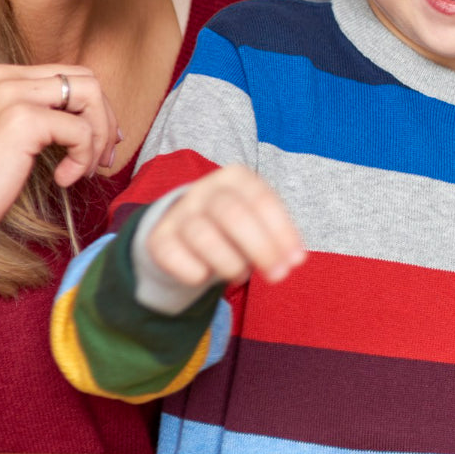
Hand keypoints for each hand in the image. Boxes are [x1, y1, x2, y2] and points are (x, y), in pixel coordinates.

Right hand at [0, 63, 118, 236]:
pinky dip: (83, 158)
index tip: (102, 142)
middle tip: (103, 159)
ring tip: (85, 170)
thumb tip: (100, 114)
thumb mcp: (12, 136)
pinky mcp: (21, 121)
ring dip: (99, 137)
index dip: (95, 108)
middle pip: (86, 79)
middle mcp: (1, 77)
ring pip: (91, 95)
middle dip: (106, 120)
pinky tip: (63, 180)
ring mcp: (9, 94)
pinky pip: (81, 131)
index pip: (68, 75)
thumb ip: (43, 113)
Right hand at [144, 165, 304, 288]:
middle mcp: (204, 189)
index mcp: (235, 177)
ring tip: (241, 275)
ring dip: (231, 265)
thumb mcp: (259, 219)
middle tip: (278, 276)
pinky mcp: (159, 237)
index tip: (296, 260)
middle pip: (234, 216)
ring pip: (205, 238)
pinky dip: (196, 273)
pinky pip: (175, 258)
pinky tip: (206, 275)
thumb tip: (294, 259)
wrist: (185, 227)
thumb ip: (277, 235)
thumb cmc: (234, 225)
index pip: (263, 201)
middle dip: (262, 250)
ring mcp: (179, 212)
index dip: (282, 233)